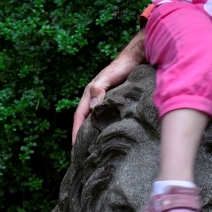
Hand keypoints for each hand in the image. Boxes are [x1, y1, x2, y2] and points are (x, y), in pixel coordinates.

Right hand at [72, 27, 146, 144]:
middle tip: (81, 153)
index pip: (79, 116)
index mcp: (90, 93)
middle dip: (82, 135)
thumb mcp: (108, 77)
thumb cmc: (122, 66)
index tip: (74, 147)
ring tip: (93, 148)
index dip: (76, 131)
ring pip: (96, 119)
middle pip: (86, 119)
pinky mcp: (116, 101)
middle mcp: (96, 97)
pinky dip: (105, 126)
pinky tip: (109, 135)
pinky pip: (107, 116)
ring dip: (93, 132)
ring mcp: (106, 99)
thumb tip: (92, 108)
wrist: (137, 57)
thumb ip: (99, 89)